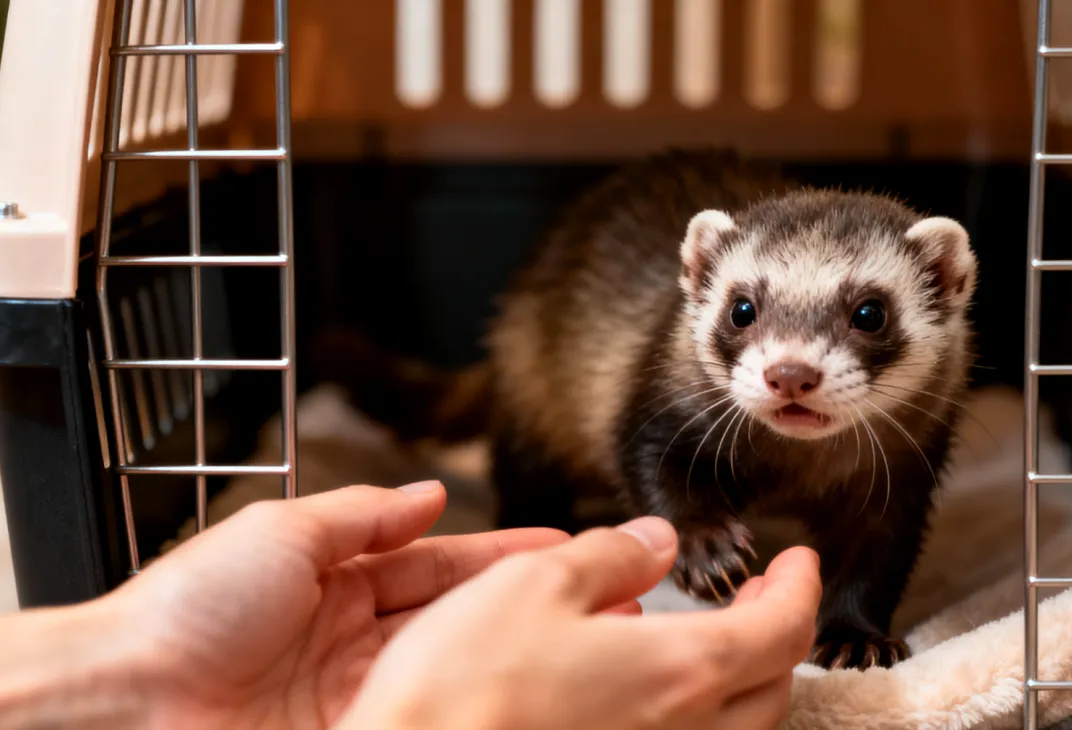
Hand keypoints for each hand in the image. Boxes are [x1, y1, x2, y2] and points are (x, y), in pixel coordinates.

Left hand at [110, 482, 568, 728]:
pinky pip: (428, 707)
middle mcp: (353, 641)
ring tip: (580, 631)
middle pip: (455, 615)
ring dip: (513, 646)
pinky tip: (516, 679)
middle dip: (523, 600)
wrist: (131, 702)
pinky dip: (474, 692)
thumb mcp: (283, 531)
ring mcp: (361, 694)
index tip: (556, 546)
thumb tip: (427, 493)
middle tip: (593, 589)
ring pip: (453, 662)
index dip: (498, 553)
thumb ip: (363, 513)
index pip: (437, 564)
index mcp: (334, 584)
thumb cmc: (186, 610)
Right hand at [337, 516, 821, 729]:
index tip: (800, 559)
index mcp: (681, 671)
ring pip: (737, 728)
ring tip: (709, 638)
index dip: (801, 586)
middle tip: (761, 594)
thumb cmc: (464, 691)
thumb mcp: (532, 585)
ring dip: (741, 678)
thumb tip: (655, 540)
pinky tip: (649, 691)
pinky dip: (694, 715)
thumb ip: (609, 557)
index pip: (783, 628)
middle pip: (772, 685)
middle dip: (777, 632)